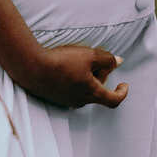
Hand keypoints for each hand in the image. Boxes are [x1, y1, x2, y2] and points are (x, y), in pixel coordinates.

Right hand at [13, 42, 127, 109]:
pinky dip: (76, 79)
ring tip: (80, 59)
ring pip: (85, 89)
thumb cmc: (62, 62)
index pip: (113, 100)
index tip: (124, 84)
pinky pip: (72, 89)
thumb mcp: (89, 55)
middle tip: (96, 59)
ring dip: (88, 76)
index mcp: (92, 93)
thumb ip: (107, 59)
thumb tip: (118, 61)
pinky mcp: (56, 96)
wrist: (32, 67)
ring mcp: (66, 100)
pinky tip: (67, 65)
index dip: (122, 93)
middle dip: (102, 75)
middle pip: (98, 91)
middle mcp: (80, 100)